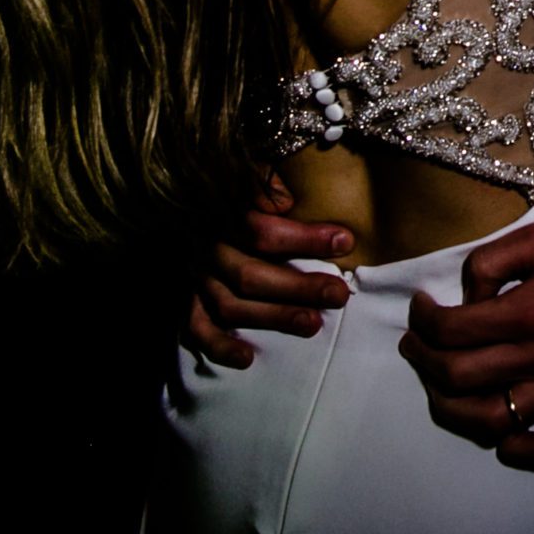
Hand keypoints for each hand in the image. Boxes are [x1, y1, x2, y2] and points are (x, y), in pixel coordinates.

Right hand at [180, 173, 353, 369]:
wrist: (189, 208)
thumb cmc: (240, 195)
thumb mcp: (253, 175)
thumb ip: (267, 184)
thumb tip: (287, 200)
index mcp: (224, 215)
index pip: (261, 229)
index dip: (304, 238)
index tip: (346, 241)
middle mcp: (208, 250)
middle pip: (250, 274)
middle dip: (298, 287)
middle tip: (339, 295)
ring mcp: (197, 280)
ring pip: (230, 306)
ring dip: (273, 317)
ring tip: (313, 325)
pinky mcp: (188, 303)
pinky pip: (197, 330)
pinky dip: (220, 346)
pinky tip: (247, 358)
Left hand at [399, 224, 533, 471]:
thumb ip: (493, 260)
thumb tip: (465, 296)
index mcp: (530, 309)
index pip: (452, 329)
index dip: (423, 319)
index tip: (421, 308)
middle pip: (458, 376)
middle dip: (424, 360)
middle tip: (417, 345)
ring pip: (489, 420)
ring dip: (450, 408)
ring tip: (440, 387)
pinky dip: (513, 450)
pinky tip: (497, 431)